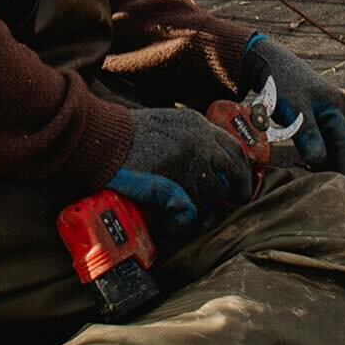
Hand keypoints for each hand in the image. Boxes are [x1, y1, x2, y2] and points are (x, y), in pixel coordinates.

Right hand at [108, 107, 255, 232]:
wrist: (102, 139)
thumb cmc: (125, 133)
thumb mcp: (165, 123)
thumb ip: (186, 136)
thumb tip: (200, 158)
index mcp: (198, 125)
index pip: (234, 147)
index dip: (242, 167)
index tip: (242, 179)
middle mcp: (200, 142)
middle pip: (233, 171)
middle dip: (236, 189)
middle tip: (235, 200)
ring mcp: (191, 164)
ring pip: (214, 194)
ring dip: (206, 206)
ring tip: (195, 213)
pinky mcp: (178, 185)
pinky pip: (194, 210)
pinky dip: (188, 219)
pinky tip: (180, 221)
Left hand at [241, 34, 344, 175]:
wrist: (269, 62)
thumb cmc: (281, 83)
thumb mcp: (294, 108)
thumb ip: (308, 134)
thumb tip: (320, 162)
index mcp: (339, 110)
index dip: (343, 173)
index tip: (327, 187)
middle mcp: (340, 114)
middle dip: (334, 170)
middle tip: (312, 183)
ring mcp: (331, 116)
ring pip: (335, 150)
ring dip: (324, 164)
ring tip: (305, 173)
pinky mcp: (319, 119)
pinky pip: (325, 144)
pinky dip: (317, 155)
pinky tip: (302, 161)